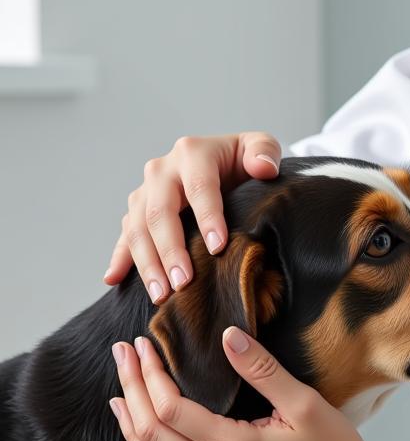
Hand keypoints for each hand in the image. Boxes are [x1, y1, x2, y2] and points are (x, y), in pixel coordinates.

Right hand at [104, 132, 283, 303]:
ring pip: (138, 228)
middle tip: (184, 282)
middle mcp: (162, 170)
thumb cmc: (243, 159)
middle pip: (160, 212)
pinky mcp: (137, 210)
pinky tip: (114, 279)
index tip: (217, 248)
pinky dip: (119, 258)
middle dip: (171, 250)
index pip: (199, 187)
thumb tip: (263, 168)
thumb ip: (264, 152)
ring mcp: (145, 191)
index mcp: (193, 153)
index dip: (208, 217)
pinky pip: (125, 236)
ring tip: (162, 294)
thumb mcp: (259, 146)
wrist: (224, 161)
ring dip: (147, 263)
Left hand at [109, 325, 409, 440]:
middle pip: (150, 433)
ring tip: (119, 396)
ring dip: (129, 427)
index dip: (149, 375)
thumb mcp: (307, 405)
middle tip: (122, 355)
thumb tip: (229, 336)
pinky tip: (146, 437)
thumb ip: (263, 370)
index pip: (170, 410)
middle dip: (131, 390)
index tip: (143, 345)